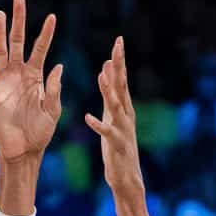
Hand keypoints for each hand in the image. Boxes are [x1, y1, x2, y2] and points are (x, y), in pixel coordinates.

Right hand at [0, 0, 62, 168]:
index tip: (52, 16)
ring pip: (0, 51)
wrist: (23, 151)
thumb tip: (58, 65)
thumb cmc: (41, 133)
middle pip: (17, 41)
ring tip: (1, 14)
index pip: (40, 48)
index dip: (46, 32)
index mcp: (37, 76)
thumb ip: (54, 89)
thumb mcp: (53, 111)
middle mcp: (19, 74)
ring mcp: (4, 82)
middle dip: (19, 20)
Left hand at [83, 36, 142, 195]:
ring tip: (101, 75)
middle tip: (117, 46)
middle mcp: (126, 114)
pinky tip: (88, 117)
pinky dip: (98, 125)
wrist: (127, 175)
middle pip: (122, 86)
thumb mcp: (113, 114)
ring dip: (108, 91)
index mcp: (124, 106)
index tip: (118, 40)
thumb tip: (107, 67)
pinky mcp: (115, 144)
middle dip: (119, 66)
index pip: (122, 78)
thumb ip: (111, 92)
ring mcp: (123, 128)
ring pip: (115, 106)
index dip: (120, 60)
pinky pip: (106, 133)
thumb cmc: (118, 143)